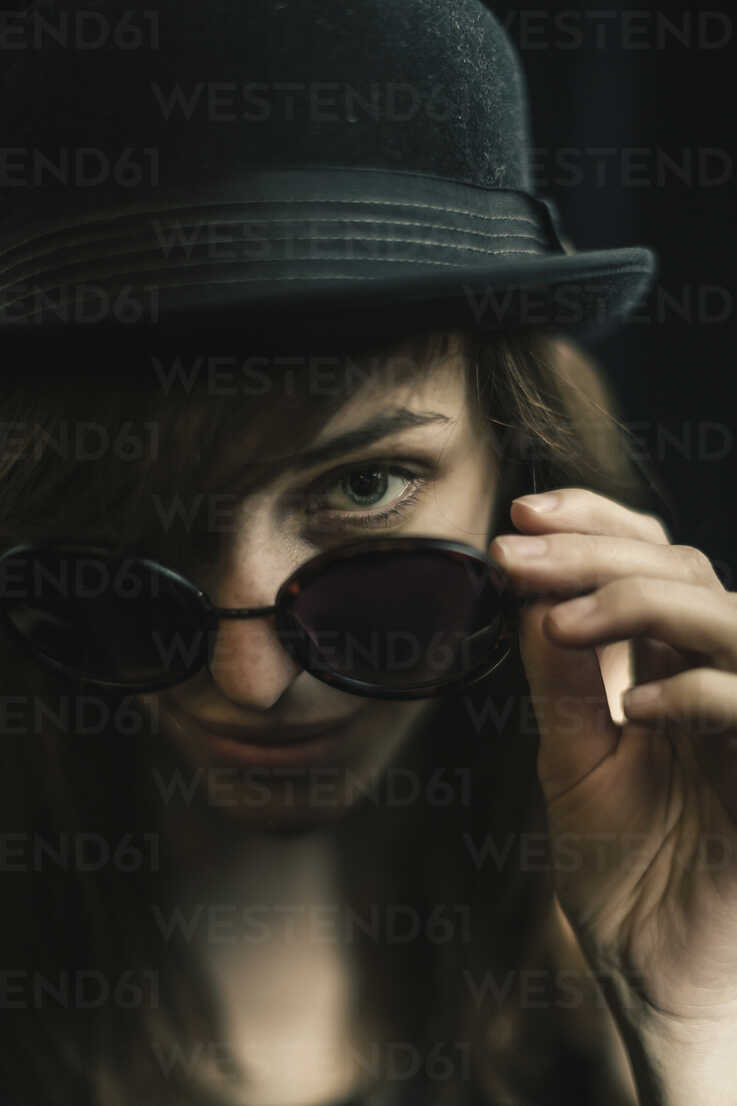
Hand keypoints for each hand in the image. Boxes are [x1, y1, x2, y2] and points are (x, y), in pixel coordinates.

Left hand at [489, 488, 736, 1039]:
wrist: (655, 974)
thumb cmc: (621, 869)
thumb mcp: (573, 758)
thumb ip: (562, 679)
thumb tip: (532, 595)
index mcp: (669, 668)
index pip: (651, 558)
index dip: (596, 521)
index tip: (521, 516)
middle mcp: (713, 679)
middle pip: (680, 567)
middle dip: (592, 550)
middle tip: (512, 552)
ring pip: (724, 616)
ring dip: (637, 600)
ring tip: (558, 620)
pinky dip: (696, 692)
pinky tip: (631, 709)